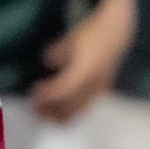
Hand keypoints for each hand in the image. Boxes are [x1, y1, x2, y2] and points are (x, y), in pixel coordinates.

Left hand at [32, 0, 133, 120]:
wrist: (117, 35)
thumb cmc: (92, 34)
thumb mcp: (71, 39)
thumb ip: (59, 52)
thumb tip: (48, 62)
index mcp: (87, 69)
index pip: (66, 88)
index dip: (49, 94)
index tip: (34, 91)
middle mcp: (95, 83)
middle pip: (71, 106)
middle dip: (51, 111)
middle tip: (33, 108)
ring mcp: (99, 89)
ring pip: (78, 111)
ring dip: (59, 114)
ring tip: (42, 111)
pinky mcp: (100, 92)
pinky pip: (84, 108)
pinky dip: (69, 112)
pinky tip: (57, 109)